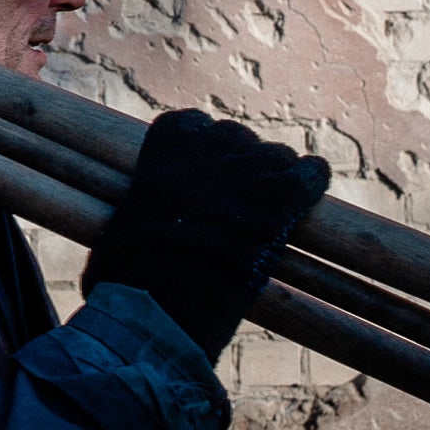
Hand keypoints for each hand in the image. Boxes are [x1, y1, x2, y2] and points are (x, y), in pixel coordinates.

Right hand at [79, 110, 329, 359]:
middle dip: (241, 164)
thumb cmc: (127, 280)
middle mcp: (202, 153)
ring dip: (275, 178)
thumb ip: (141, 211)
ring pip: (274, 155)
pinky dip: (311, 181)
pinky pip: (308, 172)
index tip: (205, 175)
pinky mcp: (276, 199)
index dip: (204, 150)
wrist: (159, 305)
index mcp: (159, 153)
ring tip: (271, 211)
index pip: (193, 124)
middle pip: (236, 137)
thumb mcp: (119, 230)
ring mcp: (241, 173)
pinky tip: (307, 197)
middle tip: (241, 202)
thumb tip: (136, 232)